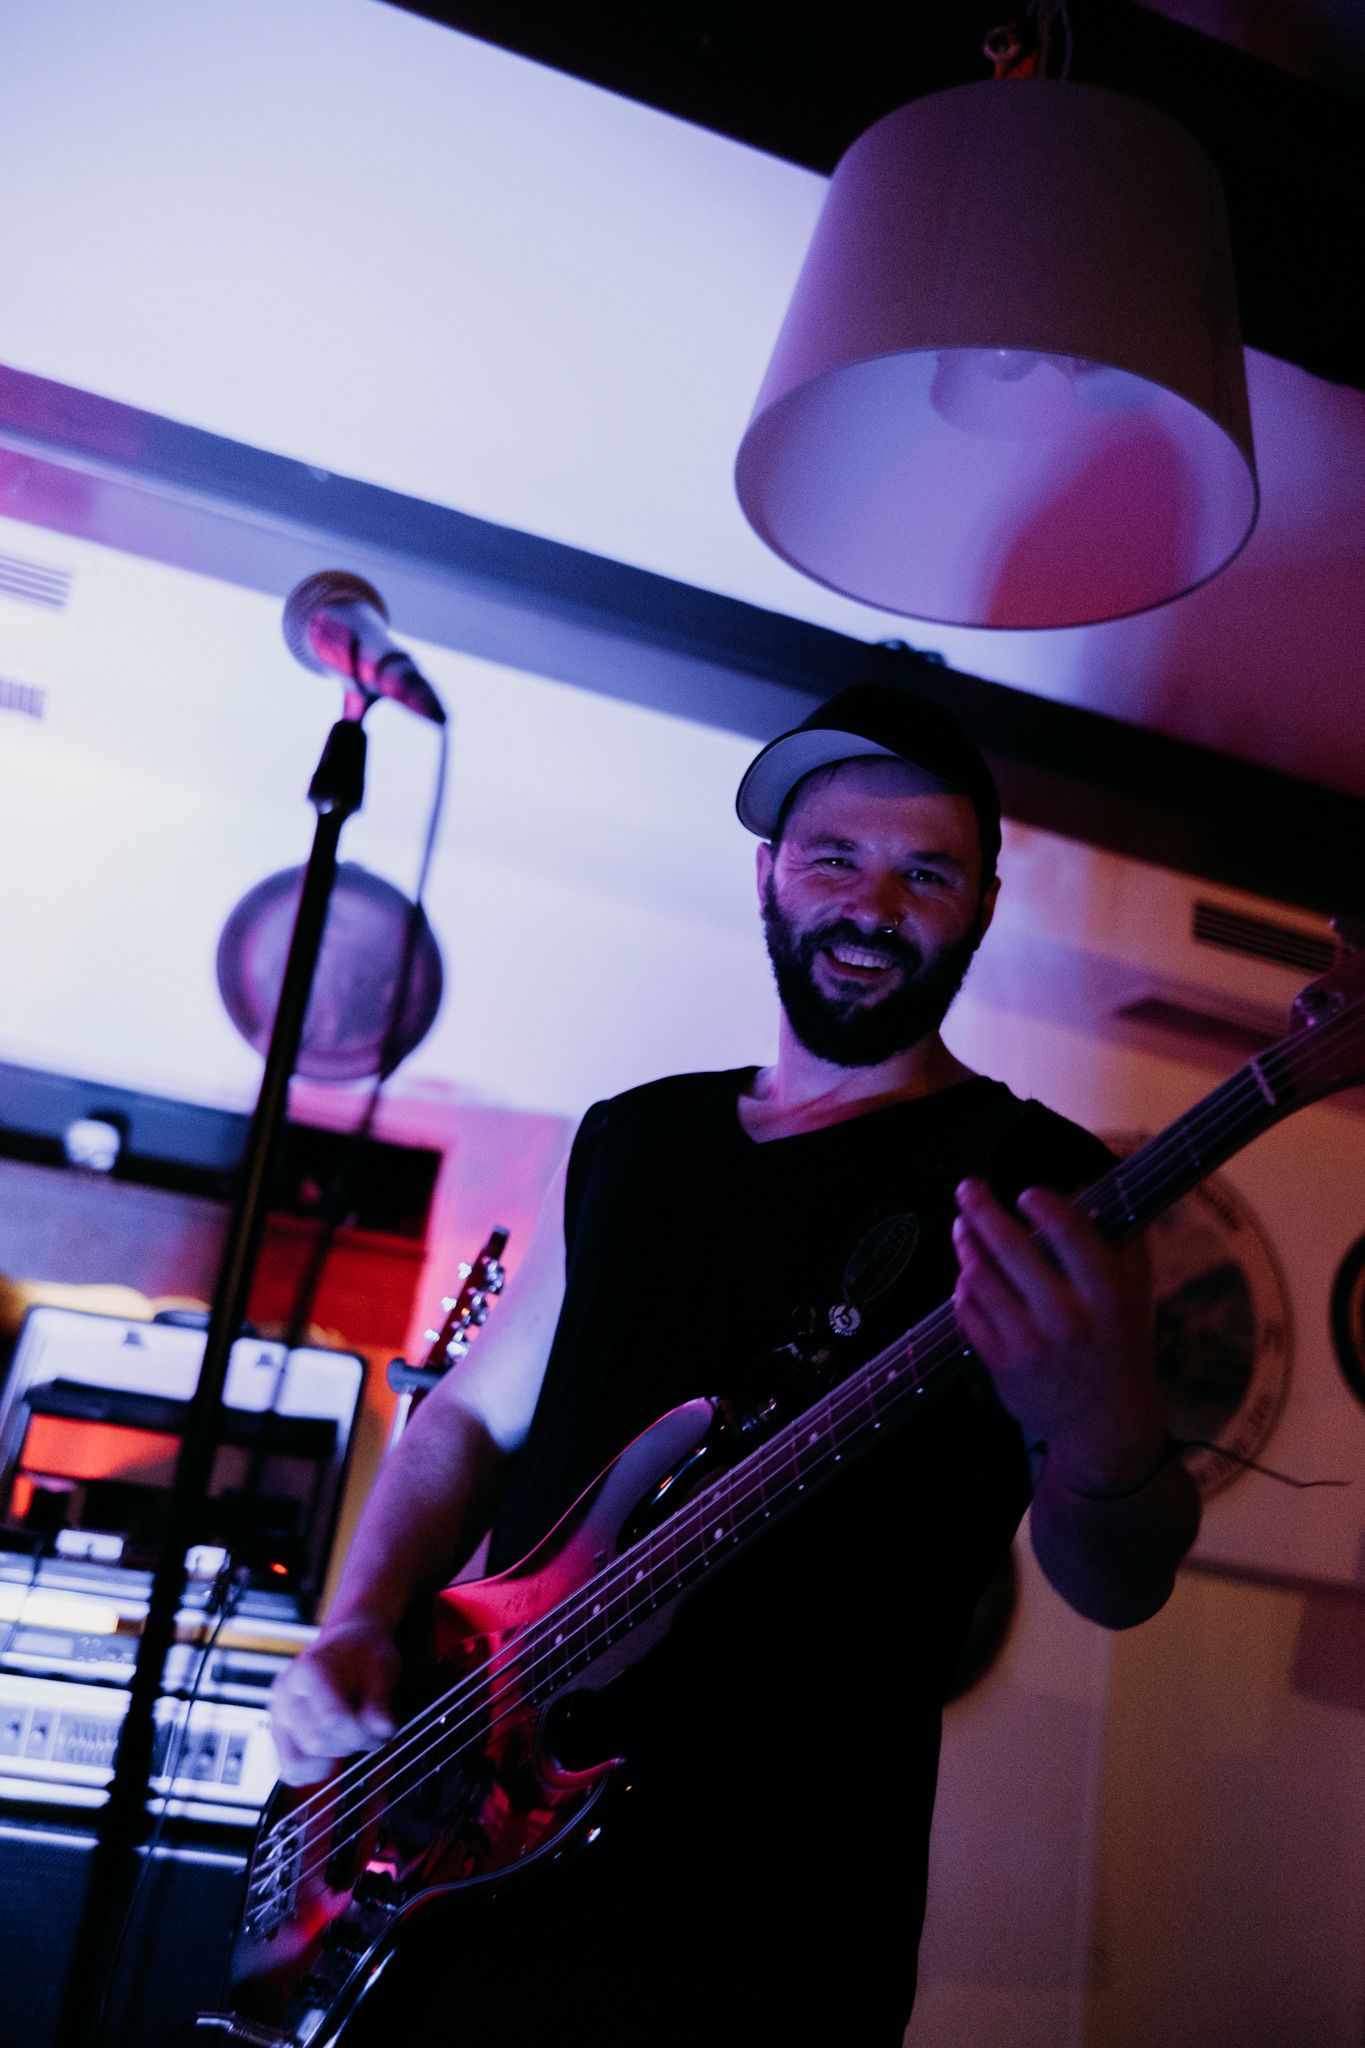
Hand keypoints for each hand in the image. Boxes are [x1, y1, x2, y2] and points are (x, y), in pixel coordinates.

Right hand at [270, 1614, 400, 1786]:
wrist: (347, 1646)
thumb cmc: (362, 1653)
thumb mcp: (382, 1664)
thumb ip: (380, 1699)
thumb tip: (383, 1728)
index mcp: (309, 1670)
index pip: (331, 1719)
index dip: (361, 1733)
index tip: (379, 1731)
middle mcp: (286, 1693)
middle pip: (315, 1742)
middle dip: (349, 1745)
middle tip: (370, 1734)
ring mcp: (278, 1714)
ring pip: (298, 1760)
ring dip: (332, 1759)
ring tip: (350, 1739)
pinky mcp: (279, 1733)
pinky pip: (289, 1768)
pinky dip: (312, 1772)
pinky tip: (333, 1758)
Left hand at [951, 1178, 1166, 1497]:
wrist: (1106, 1426)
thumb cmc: (1119, 1347)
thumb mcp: (1136, 1295)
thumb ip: (1121, 1240)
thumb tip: (1093, 1183)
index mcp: (1107, 1294)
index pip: (1070, 1232)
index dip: (1043, 1204)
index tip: (1027, 1193)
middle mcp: (1068, 1317)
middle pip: (1011, 1247)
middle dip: (982, 1208)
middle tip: (969, 1187)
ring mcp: (1030, 1343)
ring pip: (980, 1277)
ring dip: (965, 1244)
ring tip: (963, 1226)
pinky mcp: (1001, 1365)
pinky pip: (968, 1313)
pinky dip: (963, 1288)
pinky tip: (967, 1274)